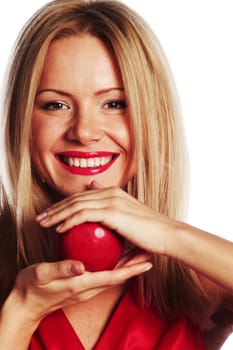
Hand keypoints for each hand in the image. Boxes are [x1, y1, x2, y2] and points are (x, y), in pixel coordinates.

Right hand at [10, 251, 151, 323]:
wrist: (25, 303)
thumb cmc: (32, 288)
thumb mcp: (41, 276)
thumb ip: (60, 270)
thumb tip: (81, 266)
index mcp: (81, 285)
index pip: (112, 277)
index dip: (131, 270)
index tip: (147, 262)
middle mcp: (87, 287)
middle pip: (118, 276)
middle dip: (135, 266)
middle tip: (149, 251)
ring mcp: (85, 286)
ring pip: (112, 274)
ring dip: (127, 264)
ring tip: (139, 250)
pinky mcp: (81, 283)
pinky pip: (103, 273)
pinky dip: (113, 263)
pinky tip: (115, 252)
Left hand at [36, 181, 175, 254]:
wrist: (167, 235)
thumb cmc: (150, 236)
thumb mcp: (129, 229)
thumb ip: (113, 230)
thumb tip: (103, 244)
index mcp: (113, 193)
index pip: (82, 197)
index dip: (65, 204)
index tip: (52, 214)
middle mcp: (110, 192)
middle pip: (75, 198)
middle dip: (55, 207)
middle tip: (41, 217)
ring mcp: (111, 199)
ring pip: (75, 204)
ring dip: (56, 213)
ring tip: (43, 223)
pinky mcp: (111, 210)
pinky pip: (83, 214)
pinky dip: (69, 221)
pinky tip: (59, 229)